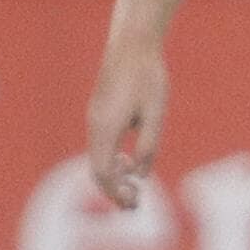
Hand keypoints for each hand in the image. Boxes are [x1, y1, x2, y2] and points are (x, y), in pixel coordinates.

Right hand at [87, 32, 167, 210]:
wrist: (131, 44)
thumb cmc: (147, 76)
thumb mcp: (155, 113)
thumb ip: (148, 145)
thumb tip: (141, 174)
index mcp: (105, 128)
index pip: (102, 172)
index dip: (115, 192)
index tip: (132, 205)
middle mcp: (94, 125)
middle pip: (97, 168)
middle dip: (114, 189)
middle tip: (134, 206)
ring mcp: (94, 118)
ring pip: (97, 157)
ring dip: (113, 176)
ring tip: (134, 188)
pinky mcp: (99, 112)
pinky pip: (100, 144)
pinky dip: (111, 160)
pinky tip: (128, 162)